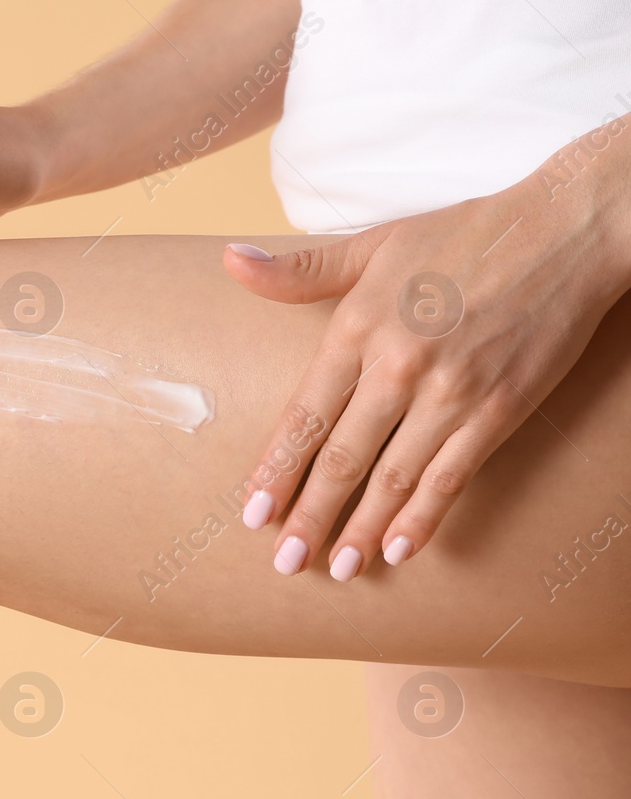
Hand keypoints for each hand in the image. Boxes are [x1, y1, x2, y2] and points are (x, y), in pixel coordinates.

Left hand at [223, 156, 630, 580]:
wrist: (567, 229)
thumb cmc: (465, 235)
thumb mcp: (375, 244)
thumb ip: (302, 270)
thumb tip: (232, 262)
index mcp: (358, 327)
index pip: (305, 415)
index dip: (278, 469)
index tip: (254, 512)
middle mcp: (397, 366)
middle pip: (341, 457)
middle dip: (309, 515)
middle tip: (284, 562)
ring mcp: (450, 392)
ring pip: (392, 477)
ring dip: (360, 530)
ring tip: (335, 569)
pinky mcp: (498, 409)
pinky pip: (451, 476)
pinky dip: (422, 517)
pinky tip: (399, 550)